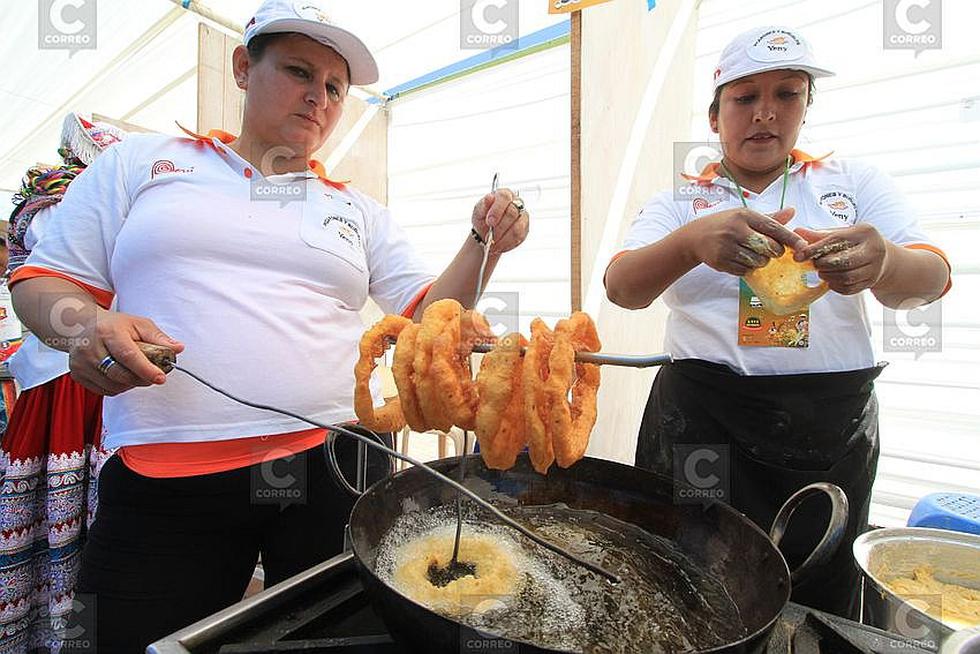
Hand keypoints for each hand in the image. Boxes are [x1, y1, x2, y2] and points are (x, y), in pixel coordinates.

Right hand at [69, 308, 184, 395]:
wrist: (80, 325)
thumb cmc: (115, 325)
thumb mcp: (139, 324)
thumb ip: (159, 338)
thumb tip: (178, 348)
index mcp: (108, 332)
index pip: (128, 355)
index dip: (146, 369)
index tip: (161, 378)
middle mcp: (90, 348)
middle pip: (121, 374)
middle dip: (142, 379)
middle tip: (154, 376)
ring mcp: (81, 363)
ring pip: (113, 385)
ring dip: (131, 384)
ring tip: (137, 372)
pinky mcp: (77, 374)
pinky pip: (104, 390)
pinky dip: (118, 387)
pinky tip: (122, 375)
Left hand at [471, 187, 528, 254]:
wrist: (486, 231)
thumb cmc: (483, 218)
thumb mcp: (478, 211)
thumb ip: (483, 205)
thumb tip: (489, 198)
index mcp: (504, 194)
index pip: (504, 197)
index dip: (497, 210)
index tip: (489, 222)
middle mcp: (516, 202)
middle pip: (512, 212)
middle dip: (499, 227)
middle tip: (489, 236)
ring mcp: (523, 215)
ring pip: (517, 227)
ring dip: (503, 238)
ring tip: (493, 243)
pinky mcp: (525, 228)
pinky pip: (519, 237)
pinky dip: (507, 243)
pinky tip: (499, 245)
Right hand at [689, 207, 806, 274]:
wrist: (694, 237)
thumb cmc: (724, 225)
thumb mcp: (744, 216)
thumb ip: (769, 218)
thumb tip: (792, 211)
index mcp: (745, 215)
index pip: (773, 227)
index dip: (790, 238)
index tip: (803, 247)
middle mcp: (736, 229)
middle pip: (768, 248)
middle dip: (773, 252)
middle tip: (769, 251)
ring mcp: (727, 246)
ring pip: (757, 261)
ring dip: (759, 261)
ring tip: (751, 254)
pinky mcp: (721, 261)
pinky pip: (744, 271)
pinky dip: (746, 268)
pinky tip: (739, 260)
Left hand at [794, 224, 888, 294]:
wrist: (881, 257)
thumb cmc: (855, 243)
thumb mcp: (841, 233)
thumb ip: (819, 234)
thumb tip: (797, 232)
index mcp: (865, 232)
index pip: (836, 240)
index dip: (814, 249)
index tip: (798, 256)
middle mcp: (874, 249)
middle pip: (843, 261)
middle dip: (823, 264)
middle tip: (814, 264)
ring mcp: (875, 268)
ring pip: (846, 277)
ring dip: (828, 276)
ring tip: (822, 272)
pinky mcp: (871, 282)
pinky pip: (849, 288)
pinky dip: (835, 286)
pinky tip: (831, 280)